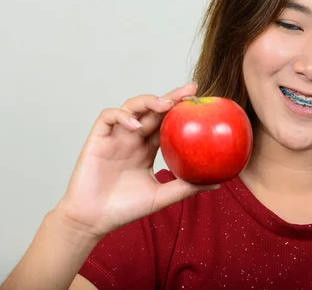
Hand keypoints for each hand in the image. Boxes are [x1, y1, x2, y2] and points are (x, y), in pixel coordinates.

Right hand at [55, 82, 216, 238]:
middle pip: (153, 109)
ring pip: (132, 106)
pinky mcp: (98, 138)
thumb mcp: (161, 197)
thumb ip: (186, 187)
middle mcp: (133, 137)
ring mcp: (116, 136)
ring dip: (148, 101)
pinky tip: (135, 125)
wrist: (93, 220)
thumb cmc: (125, 209)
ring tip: (164, 105)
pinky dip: (122, 116)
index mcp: (148, 147)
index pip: (167, 122)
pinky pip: (108, 117)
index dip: (182, 110)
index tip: (201, 102)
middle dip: (171, 97)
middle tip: (191, 90)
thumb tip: (219, 183)